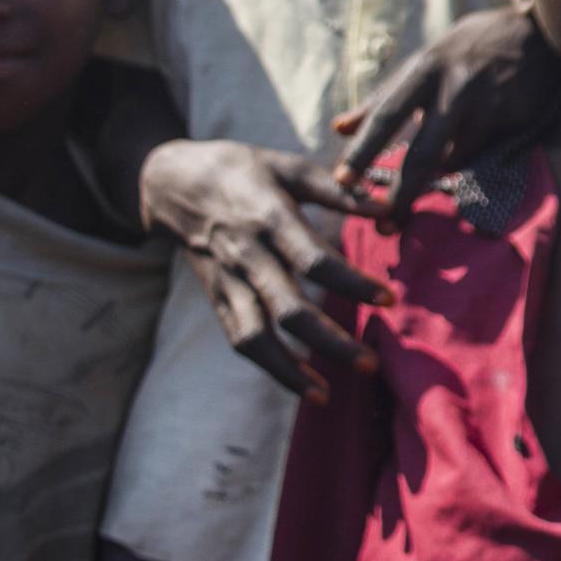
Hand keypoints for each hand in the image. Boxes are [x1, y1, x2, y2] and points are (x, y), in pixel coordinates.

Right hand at [139, 138, 384, 398]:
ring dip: (290, 371)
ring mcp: (228, 282)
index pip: (314, 260)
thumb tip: (389, 205)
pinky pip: (241, 339)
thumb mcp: (288, 167)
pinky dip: (268, 366)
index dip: (351, 283)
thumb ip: (337, 190)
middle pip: (288, 309)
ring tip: (327, 394)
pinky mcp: (217, 298)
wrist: (171, 183)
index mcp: (269, 219)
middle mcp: (248, 256)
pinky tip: (301, 384)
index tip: (388, 301)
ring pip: (257, 337)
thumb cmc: (242, 169)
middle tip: (370, 364)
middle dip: (330, 342)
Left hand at [328, 7, 560, 216]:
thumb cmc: (465, 51)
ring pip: (455, 160)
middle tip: (384, 224)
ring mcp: (488, 106)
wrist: (534, 32)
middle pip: (423, 153)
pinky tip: (463, 151)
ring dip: (436, 178)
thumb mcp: (421, 64)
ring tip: (424, 185)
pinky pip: (481, 156)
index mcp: (424, 70)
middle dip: (403, 193)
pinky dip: (465, 161)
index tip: (342, 181)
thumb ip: (382, 98)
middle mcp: (454, 88)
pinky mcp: (514, 120)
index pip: (386, 115)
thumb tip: (339, 128)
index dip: (363, 151)